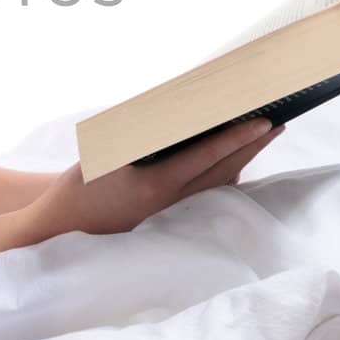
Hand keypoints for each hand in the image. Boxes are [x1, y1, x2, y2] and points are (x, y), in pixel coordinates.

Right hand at [26, 118, 282, 239]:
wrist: (62, 228)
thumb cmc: (79, 185)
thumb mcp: (104, 151)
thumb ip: (139, 132)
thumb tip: (177, 111)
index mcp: (155, 185)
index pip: (206, 157)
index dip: (236, 139)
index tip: (261, 122)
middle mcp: (171, 202)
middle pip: (222, 171)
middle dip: (252, 146)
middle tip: (277, 122)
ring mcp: (171, 211)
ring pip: (218, 183)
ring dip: (244, 159)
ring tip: (264, 136)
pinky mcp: (168, 215)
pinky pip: (206, 192)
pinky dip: (225, 173)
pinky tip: (235, 161)